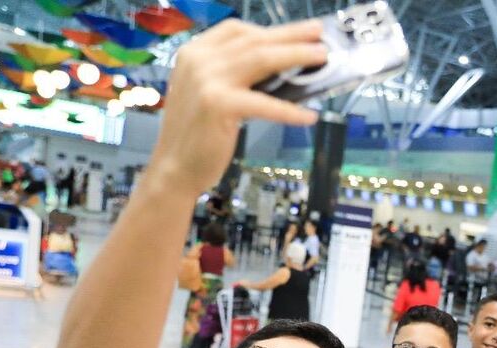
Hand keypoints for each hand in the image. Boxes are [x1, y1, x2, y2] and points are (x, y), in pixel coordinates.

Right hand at [147, 19, 324, 199]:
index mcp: (193, 53)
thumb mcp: (210, 94)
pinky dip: (290, 110)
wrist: (174, 168)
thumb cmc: (198, 135)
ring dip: (296, 56)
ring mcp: (206, 80)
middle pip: (254, 40)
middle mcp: (198, 60)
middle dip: (291, 35)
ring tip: (322, 58)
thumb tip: (281, 70)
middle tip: (320, 34)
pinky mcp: (218, 105)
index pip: (236, 30)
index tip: (297, 32)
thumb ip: (234, 77)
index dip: (269, 30)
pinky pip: (265, 103)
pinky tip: (309, 116)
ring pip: (262, 59)